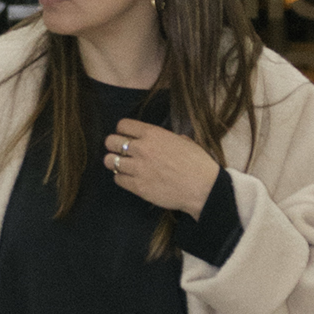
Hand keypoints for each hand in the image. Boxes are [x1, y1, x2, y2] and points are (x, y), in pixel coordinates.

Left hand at [101, 118, 219, 220]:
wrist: (203, 188)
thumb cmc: (198, 164)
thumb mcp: (183, 141)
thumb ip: (165, 138)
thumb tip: (159, 140)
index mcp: (153, 134)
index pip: (122, 125)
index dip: (123, 131)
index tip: (126, 136)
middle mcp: (142, 148)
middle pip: (110, 141)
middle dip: (114, 145)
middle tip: (121, 151)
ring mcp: (138, 168)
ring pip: (109, 161)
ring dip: (115, 162)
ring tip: (124, 166)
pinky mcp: (137, 186)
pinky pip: (118, 179)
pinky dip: (122, 178)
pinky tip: (131, 179)